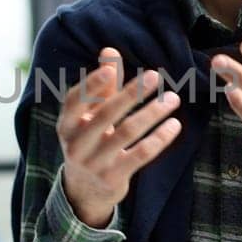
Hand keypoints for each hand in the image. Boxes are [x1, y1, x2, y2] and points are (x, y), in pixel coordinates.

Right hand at [58, 48, 182, 227]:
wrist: (85, 190)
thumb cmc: (91, 140)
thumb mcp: (91, 115)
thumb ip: (103, 85)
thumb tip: (109, 50)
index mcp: (67, 123)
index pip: (76, 99)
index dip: (91, 84)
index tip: (110, 69)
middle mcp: (77, 143)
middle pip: (106, 114)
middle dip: (131, 93)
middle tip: (154, 76)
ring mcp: (94, 162)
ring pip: (126, 133)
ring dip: (152, 113)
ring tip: (173, 99)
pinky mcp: (113, 178)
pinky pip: (140, 155)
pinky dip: (158, 139)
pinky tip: (174, 125)